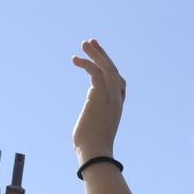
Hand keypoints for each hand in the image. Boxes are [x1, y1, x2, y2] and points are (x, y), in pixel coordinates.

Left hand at [70, 39, 126, 160]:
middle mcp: (117, 100)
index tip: (99, 62)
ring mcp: (111, 96)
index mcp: (117, 107)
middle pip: (114, 71)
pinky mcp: (101, 95)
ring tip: (84, 42)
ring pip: (107, 68)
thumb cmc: (92, 147)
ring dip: (96, 53)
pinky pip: (96, 71)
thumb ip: (92, 123)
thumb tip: (85, 130)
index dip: (110, 70)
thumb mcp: (93, 130)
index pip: (118, 84)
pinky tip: (75, 59)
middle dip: (103, 56)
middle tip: (92, 42)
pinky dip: (87, 63)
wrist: (95, 151)